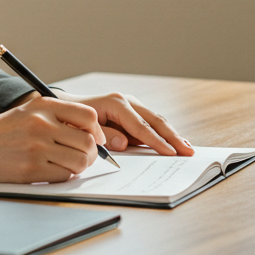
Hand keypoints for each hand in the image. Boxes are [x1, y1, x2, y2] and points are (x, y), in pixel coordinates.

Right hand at [0, 96, 105, 181]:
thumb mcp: (26, 112)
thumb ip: (56, 118)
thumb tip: (91, 134)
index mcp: (43, 106)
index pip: (88, 116)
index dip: (96, 131)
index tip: (94, 139)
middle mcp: (41, 124)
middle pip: (88, 142)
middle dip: (90, 154)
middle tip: (81, 157)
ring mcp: (36, 147)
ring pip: (79, 161)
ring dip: (78, 167)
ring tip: (66, 165)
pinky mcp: (30, 170)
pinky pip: (63, 176)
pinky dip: (62, 176)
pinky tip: (50, 171)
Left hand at [63, 91, 193, 156]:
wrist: (65, 107)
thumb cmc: (74, 119)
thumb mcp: (84, 128)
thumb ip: (105, 135)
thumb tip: (125, 143)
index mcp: (116, 103)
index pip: (141, 126)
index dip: (156, 141)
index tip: (171, 153)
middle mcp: (127, 101)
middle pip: (155, 120)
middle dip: (172, 137)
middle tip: (188, 152)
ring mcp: (132, 105)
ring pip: (157, 120)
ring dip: (172, 135)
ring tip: (188, 148)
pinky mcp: (133, 111)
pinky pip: (152, 122)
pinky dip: (165, 132)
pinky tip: (177, 142)